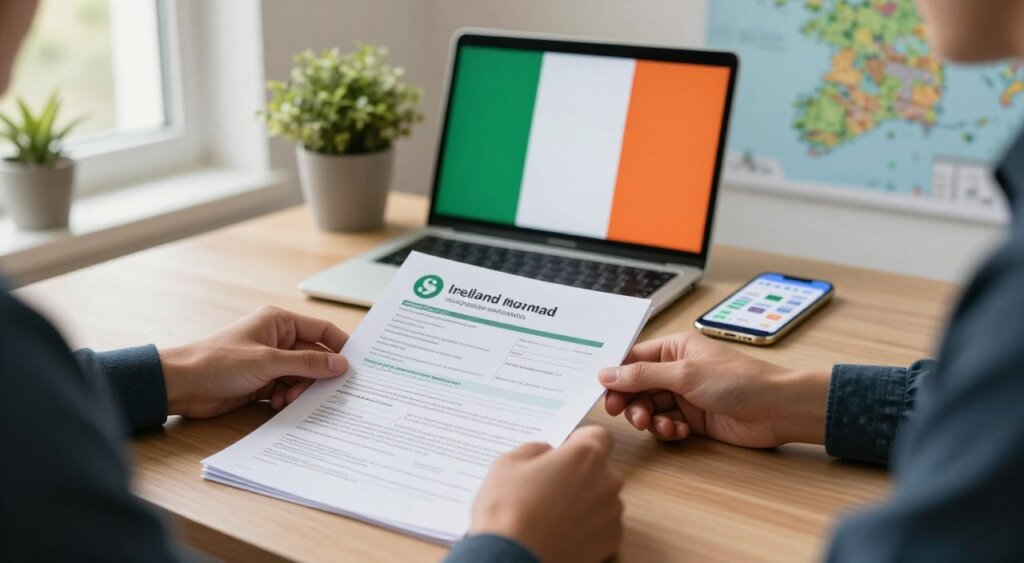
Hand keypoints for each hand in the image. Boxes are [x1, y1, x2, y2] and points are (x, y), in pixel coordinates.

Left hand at [159, 306, 348, 418]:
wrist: (181, 385)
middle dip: (317, 376)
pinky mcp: (262, 382)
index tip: (356, 366)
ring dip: (300, 391)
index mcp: (280, 322)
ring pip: (302, 377)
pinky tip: (277, 405)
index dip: (341, 347)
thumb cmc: (218, 362)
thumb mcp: (268, 361)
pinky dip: (287, 399)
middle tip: (321, 393)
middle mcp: (278, 340)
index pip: (323, 330)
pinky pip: (287, 390)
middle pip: (314, 357)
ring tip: (287, 399)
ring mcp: (270, 362)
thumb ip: (307, 363)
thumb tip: (341, 364)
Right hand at [469, 426, 623, 562]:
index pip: (598, 435)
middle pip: (599, 468)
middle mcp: (607, 480)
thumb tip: (546, 453)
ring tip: (552, 515)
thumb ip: (533, 450)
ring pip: (602, 497)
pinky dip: (587, 527)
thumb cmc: (507, 508)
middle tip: (549, 487)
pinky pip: (603, 524)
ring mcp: (612, 513)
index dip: (579, 442)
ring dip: (584, 500)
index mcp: (585, 455)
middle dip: (579, 473)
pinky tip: (561, 533)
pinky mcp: (611, 541)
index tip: (562, 453)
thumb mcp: (507, 464)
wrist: (512, 559)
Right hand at [597, 331, 828, 447]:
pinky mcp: (694, 417)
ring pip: (651, 407)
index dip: (617, 377)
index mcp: (675, 347)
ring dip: (651, 419)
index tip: (606, 394)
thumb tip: (607, 373)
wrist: (776, 409)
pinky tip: (681, 431)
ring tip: (662, 426)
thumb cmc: (738, 381)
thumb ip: (642, 375)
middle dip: (633, 402)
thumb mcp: (684, 374)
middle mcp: (677, 369)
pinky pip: (667, 423)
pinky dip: (668, 430)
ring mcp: (685, 394)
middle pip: (638, 386)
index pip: (634, 359)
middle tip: (631, 416)